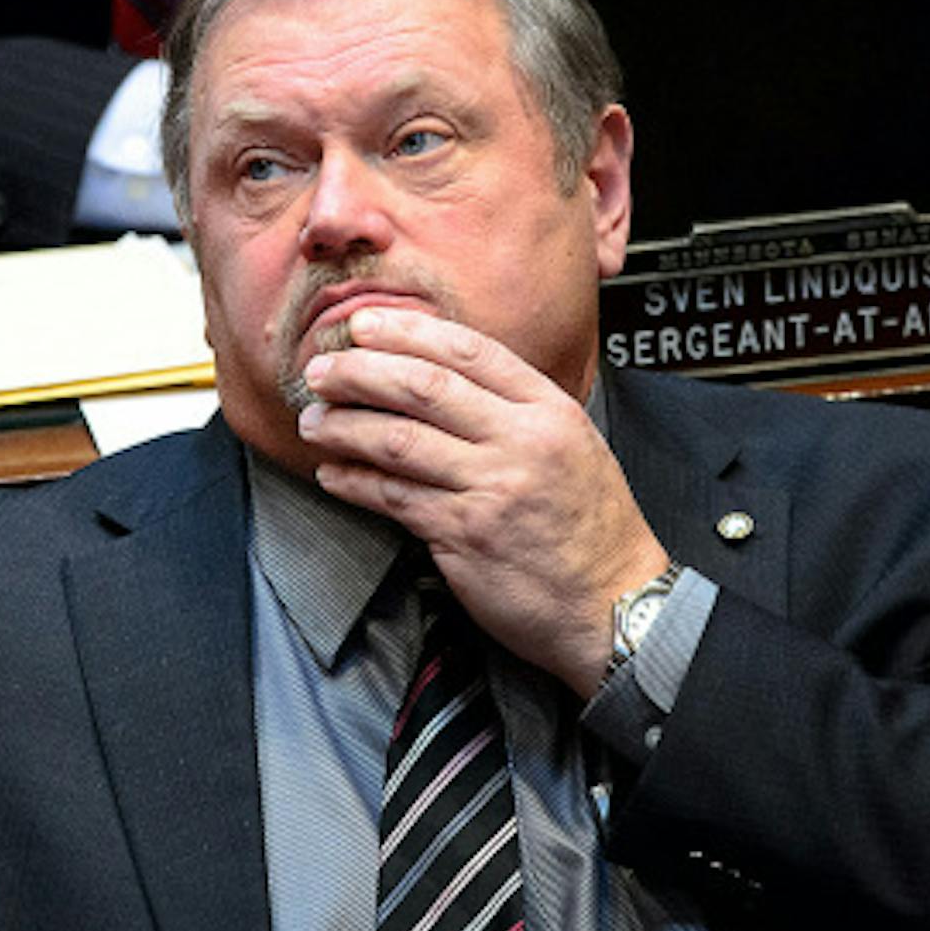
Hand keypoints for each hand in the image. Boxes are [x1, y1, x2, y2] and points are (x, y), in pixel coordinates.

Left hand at [295, 306, 667, 696]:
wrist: (615, 606)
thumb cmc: (589, 528)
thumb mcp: (572, 446)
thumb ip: (514, 409)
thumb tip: (438, 376)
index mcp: (549, 410)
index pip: (468, 352)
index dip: (407, 333)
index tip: (363, 325)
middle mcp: (521, 442)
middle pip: (423, 387)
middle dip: (360, 372)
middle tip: (320, 371)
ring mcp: (493, 488)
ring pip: (398, 440)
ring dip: (344, 427)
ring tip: (314, 422)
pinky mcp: (465, 535)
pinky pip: (394, 497)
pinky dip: (354, 481)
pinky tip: (332, 473)